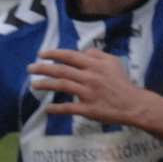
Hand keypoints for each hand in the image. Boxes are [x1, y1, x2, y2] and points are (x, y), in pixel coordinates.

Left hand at [30, 48, 150, 126]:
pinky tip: (47, 109)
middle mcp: (89, 77)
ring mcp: (88, 93)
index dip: (53, 54)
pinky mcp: (88, 109)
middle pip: (61, 70)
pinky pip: (69, 108)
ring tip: (33, 85)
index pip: (69, 56)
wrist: (133, 104)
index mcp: (94, 65)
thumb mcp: (113, 62)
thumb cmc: (122, 82)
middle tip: (30, 68)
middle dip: (43, 68)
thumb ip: (96, 54)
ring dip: (45, 85)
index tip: (41, 54)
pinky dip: (56, 108)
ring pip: (62, 86)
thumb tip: (82, 52)